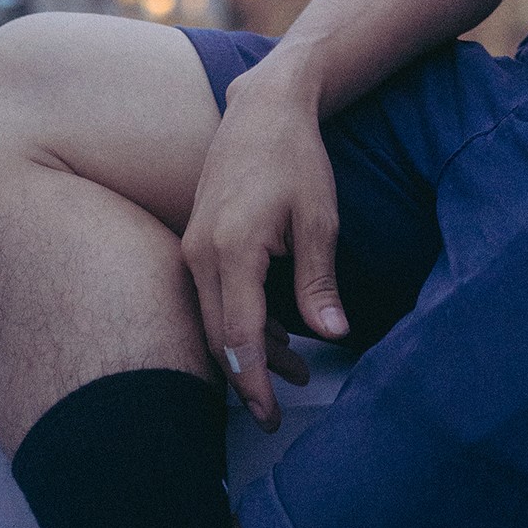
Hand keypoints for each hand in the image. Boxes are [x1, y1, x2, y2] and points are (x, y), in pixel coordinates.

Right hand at [181, 61, 348, 431]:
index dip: (254, 384)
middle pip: (218, 337)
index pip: (239, 337)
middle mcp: (200, 252)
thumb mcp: (319, 218)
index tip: (272, 419)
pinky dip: (238, 320)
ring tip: (290, 372)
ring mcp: (192, 246)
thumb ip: (319, 281)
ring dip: (245, 351)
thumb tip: (335, 334)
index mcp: (232, 249)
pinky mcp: (195, 240)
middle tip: (277, 414)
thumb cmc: (296, 158)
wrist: (263, 108)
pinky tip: (274, 334)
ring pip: (212, 319)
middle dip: (246, 379)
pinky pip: (211, 295)